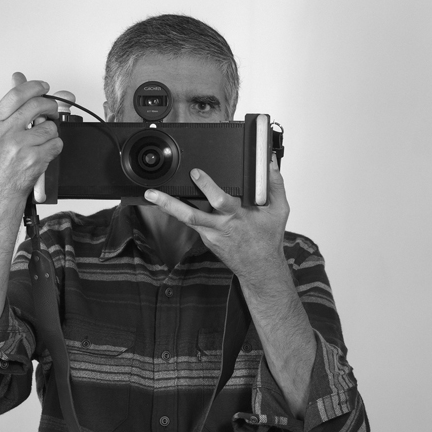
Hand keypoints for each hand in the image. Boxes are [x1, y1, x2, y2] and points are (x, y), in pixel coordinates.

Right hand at [0, 72, 62, 202]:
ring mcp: (20, 147)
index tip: (45, 86)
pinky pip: (56, 144)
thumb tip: (19, 78)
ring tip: (41, 140)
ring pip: (50, 127)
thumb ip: (12, 104)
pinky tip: (45, 152)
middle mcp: (5, 132)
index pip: (17, 94)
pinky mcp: (34, 160)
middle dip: (50, 107)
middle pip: (37, 106)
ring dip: (52, 133)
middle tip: (51, 111)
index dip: (35, 87)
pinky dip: (55, 147)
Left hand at [144, 154, 289, 282]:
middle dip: (170, 204)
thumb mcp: (279, 210)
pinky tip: (170, 202)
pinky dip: (182, 212)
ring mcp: (210, 235)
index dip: (207, 186)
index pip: (219, 200)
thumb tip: (270, 163)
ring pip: (186, 220)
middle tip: (153, 193)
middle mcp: (220, 227)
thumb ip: (275, 184)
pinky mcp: (207, 239)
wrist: (259, 267)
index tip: (196, 173)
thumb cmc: (268, 239)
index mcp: (237, 217)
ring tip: (152, 196)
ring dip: (167, 208)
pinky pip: (193, 223)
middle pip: (190, 215)